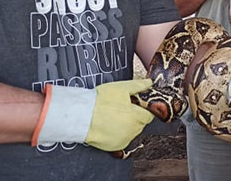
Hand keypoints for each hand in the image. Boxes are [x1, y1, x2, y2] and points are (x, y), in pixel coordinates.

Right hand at [33, 79, 154, 150]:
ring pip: (131, 131)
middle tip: (121, 108)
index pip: (150, 114)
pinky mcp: (114, 146)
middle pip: (140, 123)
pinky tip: (109, 125)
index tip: (135, 105)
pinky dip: (118, 133)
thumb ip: (139, 86)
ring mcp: (124, 140)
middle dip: (134, 116)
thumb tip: (150, 83)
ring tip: (113, 116)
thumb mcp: (122, 88)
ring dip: (126, 125)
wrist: (81, 116)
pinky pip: (121, 139)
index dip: (143, 108)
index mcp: (138, 117)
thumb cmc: (100, 101)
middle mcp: (133, 131)